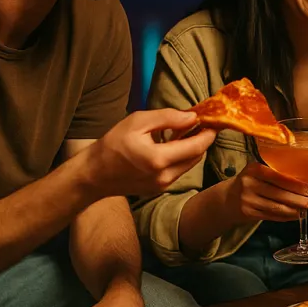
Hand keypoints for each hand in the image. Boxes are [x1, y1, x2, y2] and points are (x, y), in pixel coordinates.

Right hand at [84, 110, 215, 197]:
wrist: (94, 174)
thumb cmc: (112, 144)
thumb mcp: (137, 122)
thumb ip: (167, 118)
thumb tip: (193, 117)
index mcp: (159, 159)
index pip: (197, 146)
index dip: (209, 133)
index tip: (214, 120)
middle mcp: (165, 176)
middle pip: (197, 156)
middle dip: (202, 139)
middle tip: (201, 123)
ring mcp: (163, 185)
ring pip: (190, 164)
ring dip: (192, 148)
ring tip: (184, 131)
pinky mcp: (160, 189)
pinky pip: (179, 170)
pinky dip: (181, 157)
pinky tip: (172, 144)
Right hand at [225, 162, 307, 223]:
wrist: (226, 199)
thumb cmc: (249, 183)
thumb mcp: (257, 173)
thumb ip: (275, 175)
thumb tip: (304, 183)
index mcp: (254, 169)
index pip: (279, 178)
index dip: (296, 185)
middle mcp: (249, 183)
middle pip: (279, 194)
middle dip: (299, 200)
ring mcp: (248, 200)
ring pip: (276, 207)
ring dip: (294, 210)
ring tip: (307, 210)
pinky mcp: (248, 213)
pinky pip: (271, 216)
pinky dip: (285, 217)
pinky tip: (295, 215)